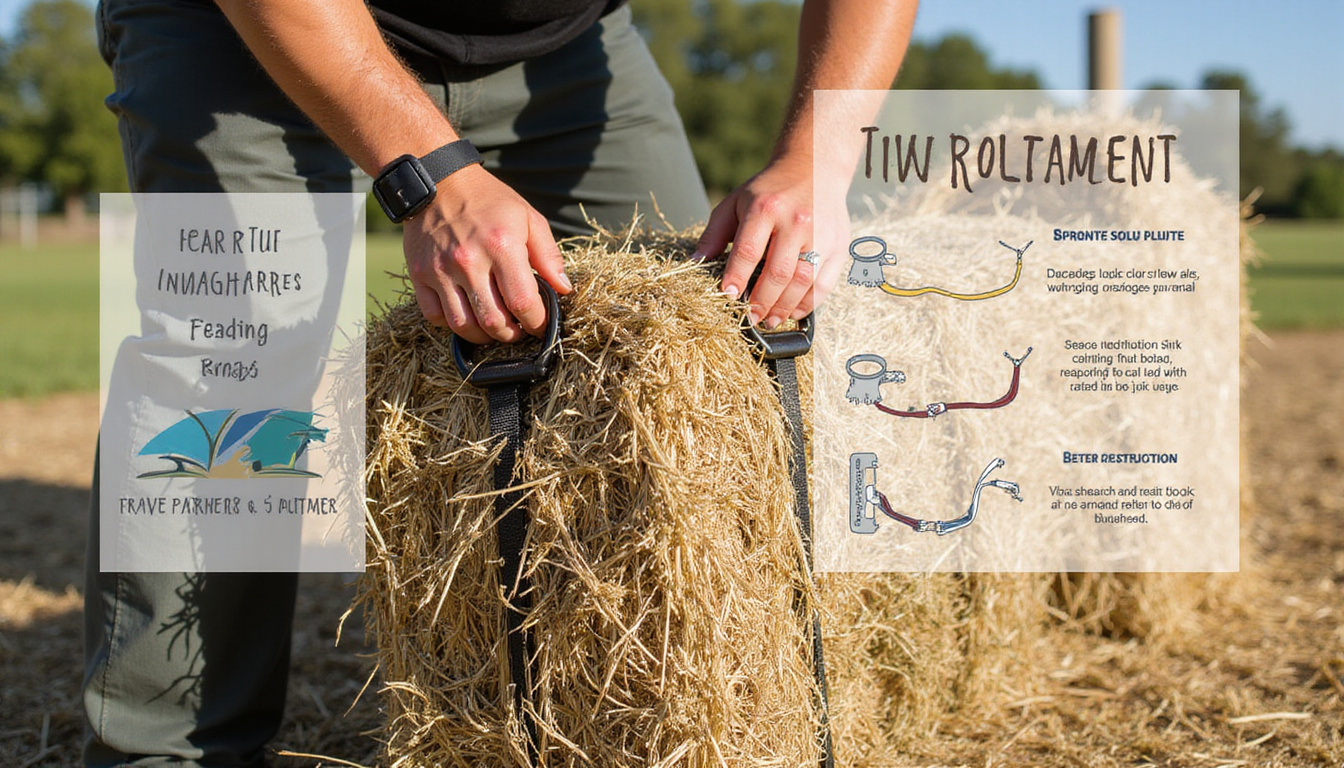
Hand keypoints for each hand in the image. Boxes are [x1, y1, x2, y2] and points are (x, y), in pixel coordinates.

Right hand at [402, 165, 571, 343]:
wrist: (439, 181)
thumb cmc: (489, 201)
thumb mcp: (528, 218)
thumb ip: (549, 256)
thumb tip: (563, 290)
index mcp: (501, 246)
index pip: (522, 302)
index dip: (537, 322)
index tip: (541, 324)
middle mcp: (469, 261)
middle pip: (493, 322)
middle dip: (512, 335)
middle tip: (519, 330)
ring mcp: (440, 270)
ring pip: (463, 326)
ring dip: (484, 337)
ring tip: (495, 328)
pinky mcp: (419, 274)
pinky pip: (435, 316)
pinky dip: (453, 325)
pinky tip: (468, 315)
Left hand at [692, 156, 848, 327]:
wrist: (815, 167)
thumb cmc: (770, 190)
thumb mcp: (736, 202)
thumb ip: (715, 232)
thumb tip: (695, 262)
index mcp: (767, 208)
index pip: (749, 250)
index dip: (737, 277)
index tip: (727, 297)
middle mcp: (797, 221)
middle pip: (778, 271)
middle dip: (762, 301)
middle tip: (750, 318)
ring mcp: (821, 234)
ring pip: (803, 281)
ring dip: (785, 307)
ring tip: (770, 320)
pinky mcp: (838, 246)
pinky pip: (824, 283)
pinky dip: (809, 303)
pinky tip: (793, 311)